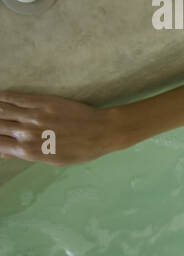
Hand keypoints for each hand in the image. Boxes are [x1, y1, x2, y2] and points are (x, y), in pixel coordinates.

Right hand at [0, 90, 121, 166]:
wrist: (101, 132)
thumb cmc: (79, 150)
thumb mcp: (52, 159)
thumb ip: (26, 154)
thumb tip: (4, 153)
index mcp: (28, 151)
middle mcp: (27, 133)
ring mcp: (34, 116)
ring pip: (2, 109)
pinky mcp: (43, 102)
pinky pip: (16, 97)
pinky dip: (3, 96)